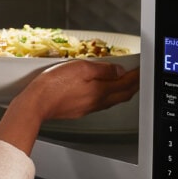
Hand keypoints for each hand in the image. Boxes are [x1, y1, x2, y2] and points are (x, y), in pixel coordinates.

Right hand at [0, 60, 139, 154]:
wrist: (36, 104)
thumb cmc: (53, 85)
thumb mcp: (80, 68)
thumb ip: (102, 69)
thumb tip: (118, 71)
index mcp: (100, 91)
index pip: (125, 83)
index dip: (135, 76)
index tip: (141, 69)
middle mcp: (97, 102)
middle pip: (122, 95)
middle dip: (132, 86)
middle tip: (137, 77)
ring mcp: (87, 108)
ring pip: (111, 100)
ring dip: (121, 91)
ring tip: (124, 82)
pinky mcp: (77, 110)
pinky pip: (99, 104)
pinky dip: (107, 96)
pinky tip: (102, 91)